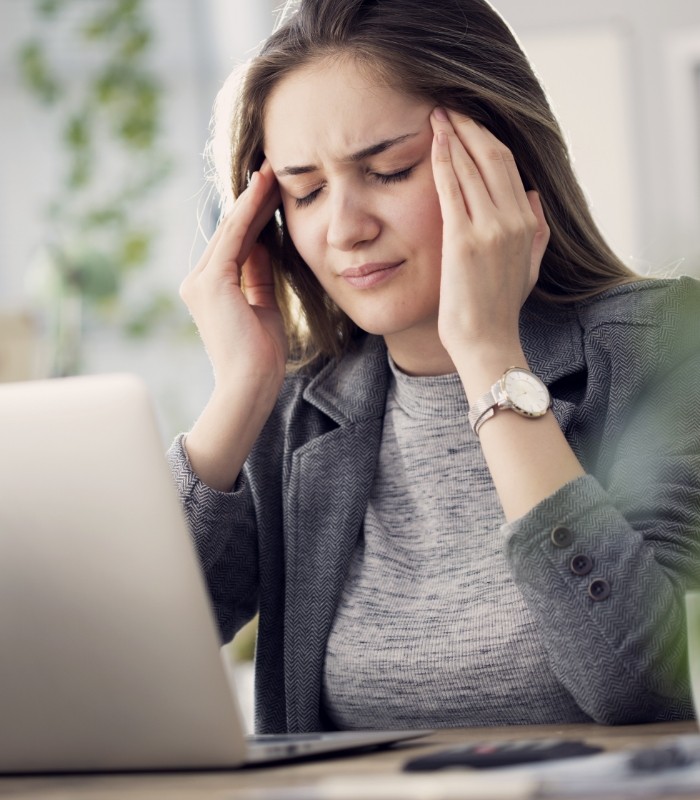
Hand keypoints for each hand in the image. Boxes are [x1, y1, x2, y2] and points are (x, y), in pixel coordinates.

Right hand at [180, 161, 285, 400]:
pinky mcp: (210, 282)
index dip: (255, 216)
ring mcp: (201, 281)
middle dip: (253, 200)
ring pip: (232, 230)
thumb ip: (259, 274)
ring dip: (253, 198)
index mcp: (211, 289)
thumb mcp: (263, 305)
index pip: (236, 244)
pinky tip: (263, 189)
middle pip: (232, 232)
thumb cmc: (261, 356)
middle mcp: (199, 281)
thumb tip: (265, 244)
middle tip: (272, 169)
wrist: (250, 384)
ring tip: (271, 171)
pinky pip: (234, 238)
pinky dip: (249, 212)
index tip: (274, 191)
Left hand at [430, 108, 549, 364]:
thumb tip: (535, 194)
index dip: (486, 138)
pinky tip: (434, 142)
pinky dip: (444, 161)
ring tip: (436, 114)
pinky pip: (453, 189)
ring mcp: (489, 229)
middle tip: (448, 106)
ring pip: (473, 166)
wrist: (486, 341)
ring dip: (453, 135)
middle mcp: (513, 219)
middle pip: (493, 156)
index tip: (468, 121)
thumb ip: (537, 229)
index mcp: (528, 222)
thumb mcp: (529, 267)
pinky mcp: (463, 241)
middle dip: (469, 126)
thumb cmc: (501, 309)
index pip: (508, 166)